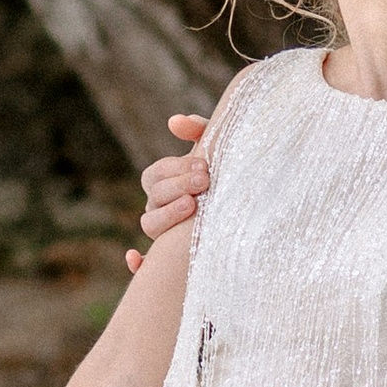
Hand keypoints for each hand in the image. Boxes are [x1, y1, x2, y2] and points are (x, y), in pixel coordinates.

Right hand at [125, 109, 211, 270]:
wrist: (250, 206)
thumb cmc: (225, 174)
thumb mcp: (213, 149)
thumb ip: (198, 131)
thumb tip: (175, 122)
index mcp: (163, 183)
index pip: (154, 174)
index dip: (175, 169)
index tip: (203, 166)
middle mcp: (158, 208)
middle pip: (153, 198)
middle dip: (177, 187)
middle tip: (204, 182)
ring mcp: (162, 233)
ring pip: (149, 225)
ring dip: (166, 216)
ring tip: (191, 206)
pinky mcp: (170, 257)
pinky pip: (146, 264)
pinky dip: (137, 262)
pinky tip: (136, 257)